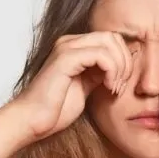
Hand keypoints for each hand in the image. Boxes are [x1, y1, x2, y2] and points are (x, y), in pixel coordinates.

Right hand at [19, 31, 133, 137]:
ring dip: (120, 66)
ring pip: (109, 41)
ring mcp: (66, 48)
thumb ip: (100, 72)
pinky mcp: (65, 58)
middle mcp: (69, 42)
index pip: (111, 39)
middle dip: (125, 61)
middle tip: (119, 85)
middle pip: (113, 37)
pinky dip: (111, 70)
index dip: (123, 59)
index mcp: (74, 47)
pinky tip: (107, 86)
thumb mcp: (86, 86)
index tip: (119, 84)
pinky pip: (101, 54)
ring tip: (113, 87)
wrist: (33, 120)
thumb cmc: (57, 108)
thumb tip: (122, 65)